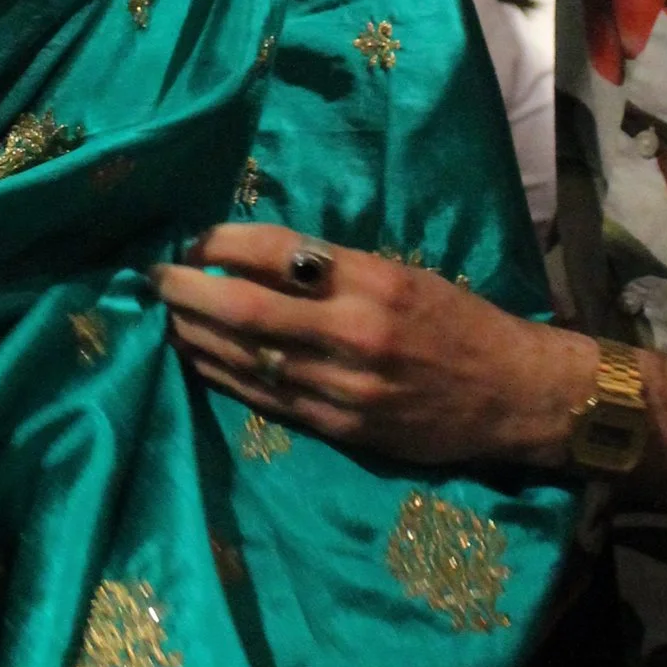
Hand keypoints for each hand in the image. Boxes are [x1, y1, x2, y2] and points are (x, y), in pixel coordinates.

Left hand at [155, 224, 588, 476]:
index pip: (278, 251)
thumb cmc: (456, 321)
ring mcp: (344, 385)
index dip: (221, 243)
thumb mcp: (402, 275)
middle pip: (245, 309)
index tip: (192, 240)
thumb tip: (252, 257)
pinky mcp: (341, 426)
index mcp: (373, 280)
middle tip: (156, 279)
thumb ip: (334, 270)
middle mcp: (354, 332)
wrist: (510, 394)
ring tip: (168, 319)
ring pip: (246, 359)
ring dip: (196, 337)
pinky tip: (200, 360)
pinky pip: (265, 399)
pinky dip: (224, 376)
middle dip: (188, 292)